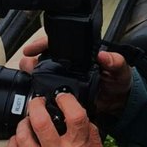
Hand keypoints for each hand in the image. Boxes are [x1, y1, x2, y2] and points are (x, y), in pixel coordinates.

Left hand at [7, 93, 109, 146]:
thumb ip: (92, 137)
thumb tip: (84, 120)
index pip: (74, 116)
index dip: (68, 100)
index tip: (63, 97)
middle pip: (40, 120)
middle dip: (37, 105)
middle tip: (39, 102)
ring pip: (22, 135)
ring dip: (24, 123)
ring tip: (28, 121)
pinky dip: (13, 142)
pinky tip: (20, 140)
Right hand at [17, 35, 131, 115]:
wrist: (119, 103)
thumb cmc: (119, 81)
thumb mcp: (119, 69)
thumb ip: (115, 61)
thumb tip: (103, 56)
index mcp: (80, 55)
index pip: (57, 44)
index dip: (42, 44)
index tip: (31, 49)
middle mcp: (69, 65)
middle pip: (43, 58)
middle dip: (31, 60)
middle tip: (27, 65)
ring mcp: (64, 80)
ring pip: (41, 74)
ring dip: (31, 74)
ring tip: (28, 77)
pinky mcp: (63, 95)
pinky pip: (46, 91)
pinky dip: (37, 91)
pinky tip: (34, 94)